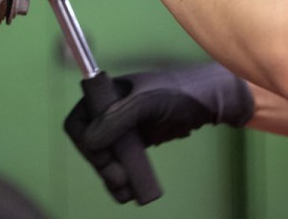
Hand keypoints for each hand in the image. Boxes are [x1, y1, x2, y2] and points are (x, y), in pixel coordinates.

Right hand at [65, 63, 252, 202]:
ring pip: (104, 159)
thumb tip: (88, 141)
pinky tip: (128, 194)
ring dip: (110, 178)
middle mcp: (108, 111)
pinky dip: (121, 181)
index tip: (101, 157)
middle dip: (101, 165)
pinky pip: (120, 165)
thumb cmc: (177, 93)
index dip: (84, 141)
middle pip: (90, 145)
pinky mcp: (135, 143)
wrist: (208, 101)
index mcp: (103, 93)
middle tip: (118, 180)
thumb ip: (116, 118)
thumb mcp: (145, 102)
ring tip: (125, 193)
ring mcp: (122, 129)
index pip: (78, 121)